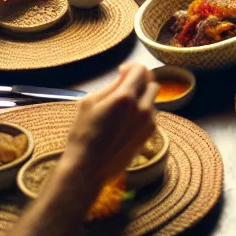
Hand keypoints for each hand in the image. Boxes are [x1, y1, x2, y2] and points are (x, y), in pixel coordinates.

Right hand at [57, 66, 157, 188]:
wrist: (88, 167)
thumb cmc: (83, 134)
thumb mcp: (90, 102)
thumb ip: (111, 86)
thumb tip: (124, 76)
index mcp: (126, 97)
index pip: (141, 70)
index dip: (131, 67)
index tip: (121, 71)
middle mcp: (142, 108)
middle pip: (152, 83)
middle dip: (140, 80)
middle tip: (126, 84)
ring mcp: (148, 123)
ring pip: (153, 100)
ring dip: (142, 96)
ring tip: (124, 104)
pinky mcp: (149, 135)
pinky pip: (151, 115)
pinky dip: (143, 111)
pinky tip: (127, 119)